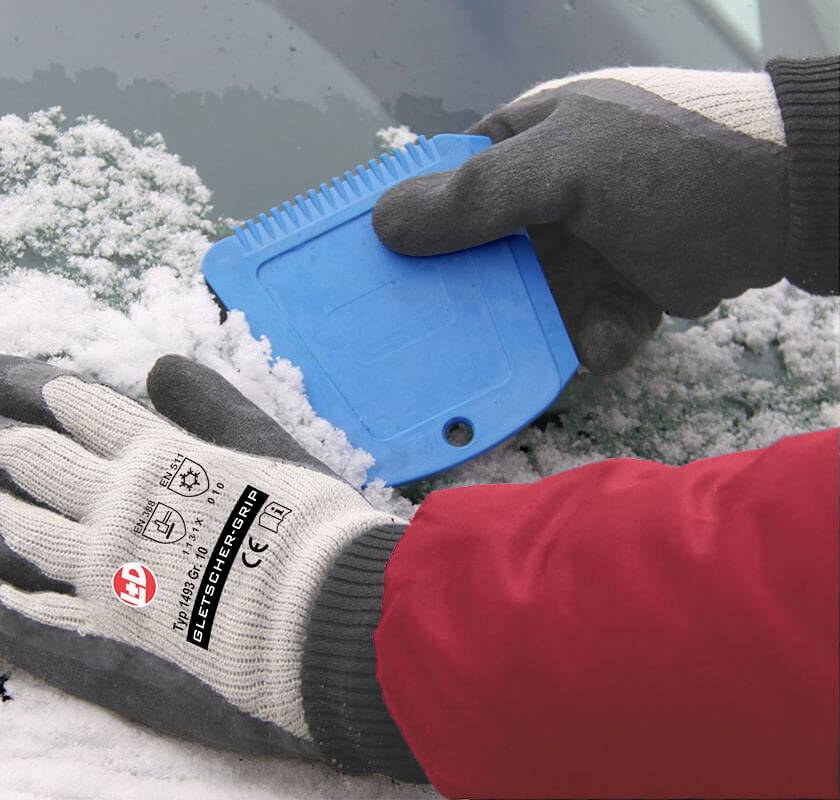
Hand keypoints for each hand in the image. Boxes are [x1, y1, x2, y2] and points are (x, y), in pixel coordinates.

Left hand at [0, 355, 422, 777]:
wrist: (343, 626)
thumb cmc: (317, 536)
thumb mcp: (274, 451)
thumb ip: (214, 405)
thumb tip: (159, 362)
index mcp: (156, 454)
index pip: (66, 403)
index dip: (12, 384)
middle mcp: (111, 503)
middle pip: (9, 456)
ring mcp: (93, 574)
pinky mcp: (92, 644)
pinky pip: (3, 618)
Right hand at [374, 67, 790, 373]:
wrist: (796, 203)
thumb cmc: (675, 161)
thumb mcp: (568, 164)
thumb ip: (477, 197)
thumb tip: (383, 224)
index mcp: (522, 140)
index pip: (440, 183)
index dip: (406, 227)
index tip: (373, 276)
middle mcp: (543, 197)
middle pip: (474, 257)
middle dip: (464, 298)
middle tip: (436, 338)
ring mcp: (582, 247)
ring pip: (523, 304)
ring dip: (528, 333)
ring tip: (526, 354)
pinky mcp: (619, 293)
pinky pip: (579, 329)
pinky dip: (593, 340)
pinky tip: (614, 336)